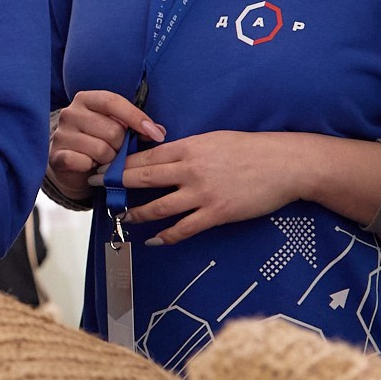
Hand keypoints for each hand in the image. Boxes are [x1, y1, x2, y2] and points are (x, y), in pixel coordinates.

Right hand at [47, 89, 166, 197]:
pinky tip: (90, 167)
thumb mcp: (115, 128)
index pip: (114, 102)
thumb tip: (160, 131)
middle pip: (113, 131)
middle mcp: (70, 113)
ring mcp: (61, 134)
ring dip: (108, 160)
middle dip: (121, 146)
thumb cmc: (97, 141)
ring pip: (101, 150)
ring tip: (102, 160)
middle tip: (115, 151)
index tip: (156, 135)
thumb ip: (135, 126)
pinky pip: (84, 162)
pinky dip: (92, 168)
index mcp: (86, 99)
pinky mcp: (56, 155)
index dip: (137, 118)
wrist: (69, 165)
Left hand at [124, 132, 380, 245]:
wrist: (284, 164)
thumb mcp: (215, 139)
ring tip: (122, 218)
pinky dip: (165, 236)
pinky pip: (183, 228)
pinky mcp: (216, 213)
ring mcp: (202, 193)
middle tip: (96, 187)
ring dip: (136, 214)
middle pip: (143, 178)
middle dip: (116, 184)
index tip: (103, 167)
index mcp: (189, 147)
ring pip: (158, 206)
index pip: (146, 156)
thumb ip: (188, 149)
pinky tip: (154, 240)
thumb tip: (164, 155)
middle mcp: (190, 169)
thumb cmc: (251, 149)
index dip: (121, 163)